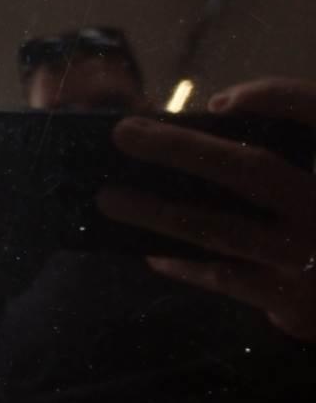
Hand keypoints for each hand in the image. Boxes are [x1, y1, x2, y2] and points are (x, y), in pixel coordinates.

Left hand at [98, 77, 315, 341]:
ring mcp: (309, 259)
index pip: (315, 114)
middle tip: (122, 133)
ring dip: (157, 212)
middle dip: (178, 148)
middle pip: (248, 169)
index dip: (273, 98)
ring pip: (220, 229)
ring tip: (108, 198)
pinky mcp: (293, 303)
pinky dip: (183, 263)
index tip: (219, 101)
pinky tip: (150, 252)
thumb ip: (296, 142)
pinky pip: (222, 277)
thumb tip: (223, 112)